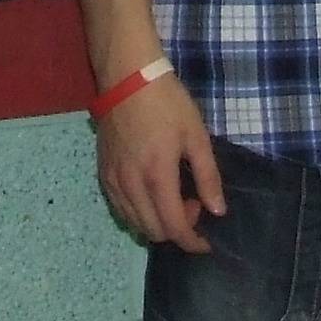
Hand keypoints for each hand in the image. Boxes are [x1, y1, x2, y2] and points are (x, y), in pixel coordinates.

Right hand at [95, 76, 226, 251]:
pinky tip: (150, 193)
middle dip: (176, 229)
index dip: (191, 242)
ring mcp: (113, 180)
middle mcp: (131, 185)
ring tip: (172, 197)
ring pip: (133, 223)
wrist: (127, 77)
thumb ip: (208, 176)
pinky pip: (119, 208)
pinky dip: (137, 213)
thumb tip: (217, 211)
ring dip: (156, 222)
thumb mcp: (196, 135)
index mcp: (157, 176)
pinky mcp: (102, 172)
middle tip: (191, 203)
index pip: (173, 228)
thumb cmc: (167, 102)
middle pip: (152, 232)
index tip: (205, 241)